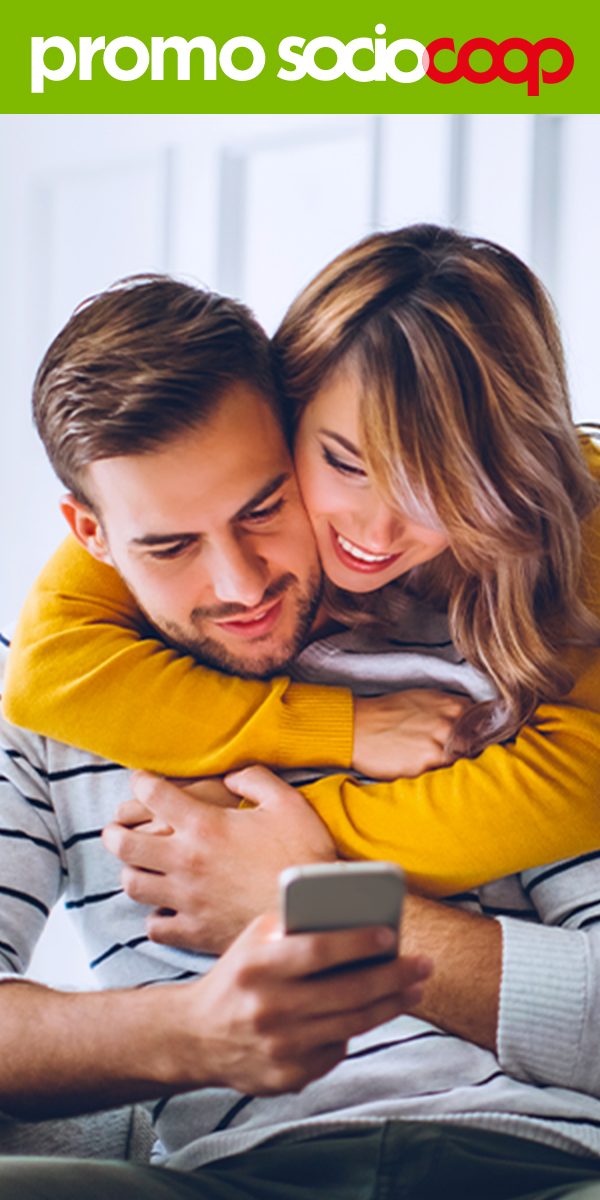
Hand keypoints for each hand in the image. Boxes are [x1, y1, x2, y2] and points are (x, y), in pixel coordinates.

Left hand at [102, 768, 335, 953]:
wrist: (316, 913)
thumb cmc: (304, 855)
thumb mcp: (288, 803)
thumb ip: (255, 779)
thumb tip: (230, 776)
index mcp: (205, 825)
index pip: (152, 794)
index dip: (140, 781)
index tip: (140, 781)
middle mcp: (186, 861)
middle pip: (123, 844)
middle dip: (113, 832)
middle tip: (116, 829)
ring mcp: (187, 899)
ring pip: (132, 885)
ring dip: (131, 872)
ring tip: (139, 867)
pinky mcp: (195, 932)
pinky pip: (154, 926)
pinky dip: (154, 916)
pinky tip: (166, 908)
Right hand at [174, 912, 431, 1094]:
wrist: (196, 1036)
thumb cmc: (239, 976)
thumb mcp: (255, 941)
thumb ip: (297, 927)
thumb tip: (357, 919)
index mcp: (258, 966)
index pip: (318, 950)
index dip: (358, 942)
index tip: (390, 934)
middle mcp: (268, 1008)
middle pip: (347, 992)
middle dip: (393, 976)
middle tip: (424, 964)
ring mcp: (279, 1047)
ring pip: (351, 1024)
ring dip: (390, 1004)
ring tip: (414, 988)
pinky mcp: (287, 1077)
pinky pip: (336, 1049)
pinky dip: (356, 1030)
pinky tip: (371, 1012)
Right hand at [352, 690, 471, 779]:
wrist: (357, 727)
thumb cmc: (387, 712)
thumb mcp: (424, 698)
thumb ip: (451, 708)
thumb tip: (471, 719)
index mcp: (453, 706)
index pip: (485, 725)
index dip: (480, 735)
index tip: (476, 743)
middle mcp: (450, 724)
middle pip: (477, 747)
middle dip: (469, 753)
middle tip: (454, 757)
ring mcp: (440, 745)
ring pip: (461, 762)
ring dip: (454, 767)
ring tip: (436, 767)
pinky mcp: (426, 764)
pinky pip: (442, 775)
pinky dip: (438, 775)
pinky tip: (423, 770)